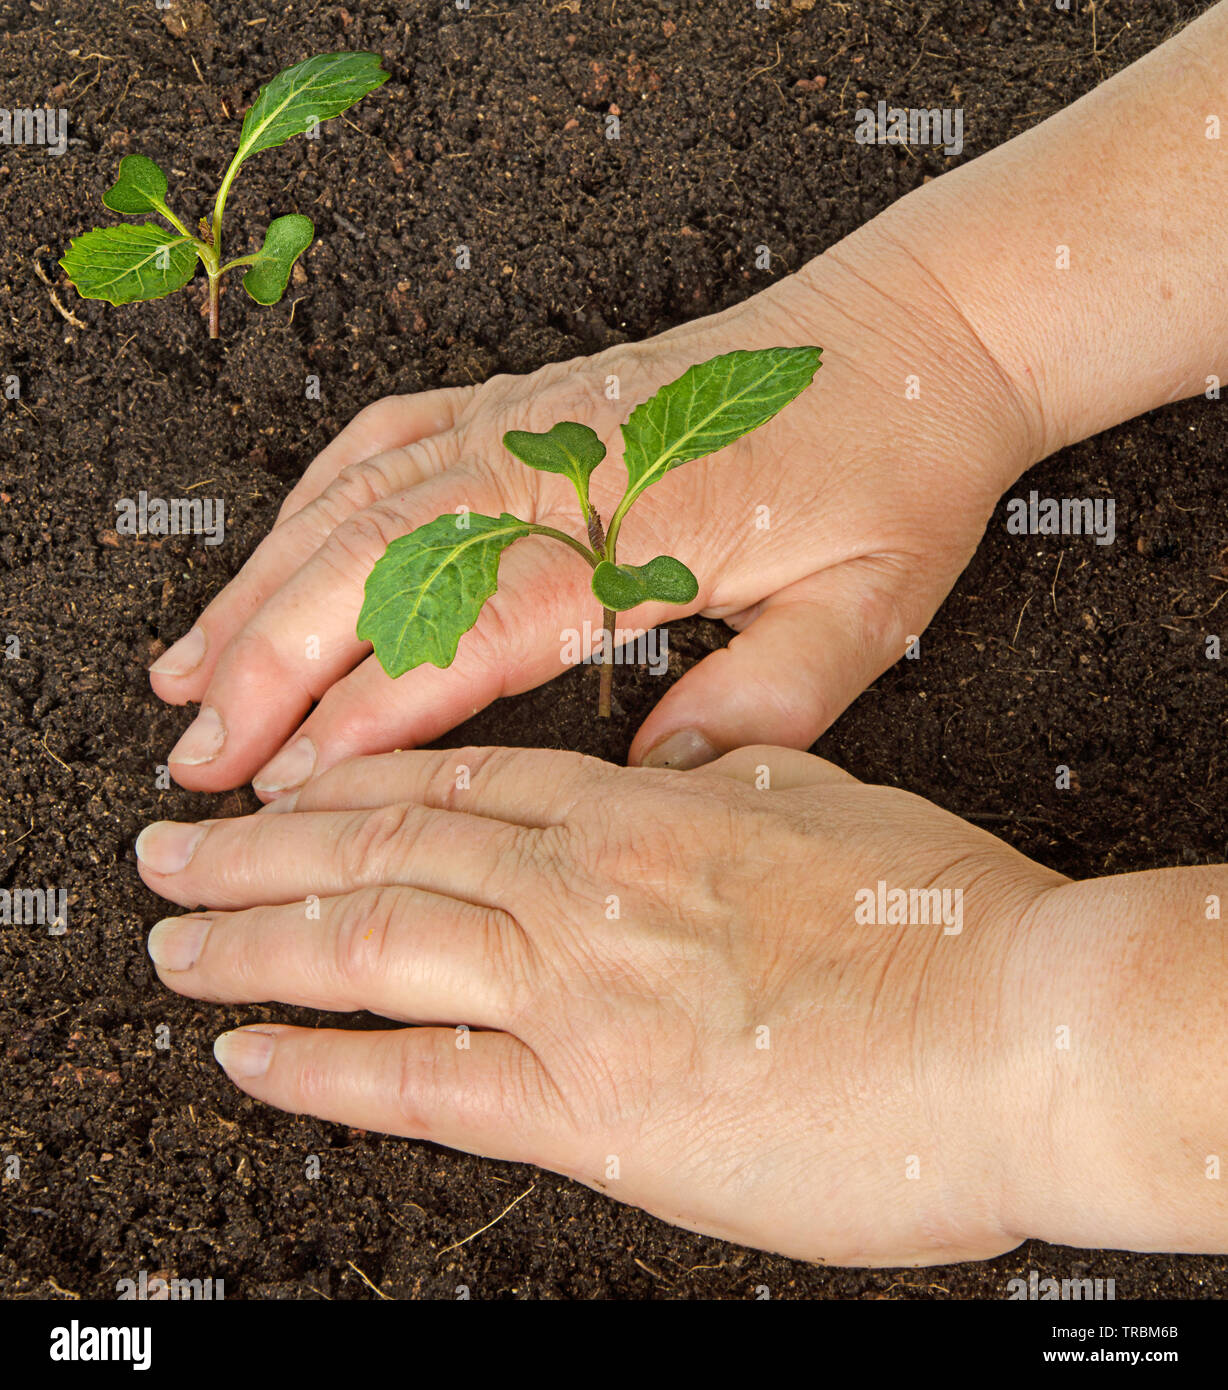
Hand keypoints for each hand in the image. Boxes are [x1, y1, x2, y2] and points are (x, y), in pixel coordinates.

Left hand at [137, 744, 1063, 1264]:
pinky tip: (254, 1050)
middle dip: (260, 853)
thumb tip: (685, 768)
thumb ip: (733, 784)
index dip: (351, 782)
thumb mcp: (828, 802)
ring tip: (176, 944)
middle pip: (382, 851)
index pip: (458, 782)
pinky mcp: (598, 1107)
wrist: (1025, 1024)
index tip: (285, 788)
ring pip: (371, 945)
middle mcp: (589, 886)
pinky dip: (322, 1063)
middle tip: (175, 852)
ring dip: (256, 943)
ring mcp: (580, 991)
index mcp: (646, 809)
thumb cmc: (944, 916)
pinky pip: (420, 1080)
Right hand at [149, 222, 1037, 797]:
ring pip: (355, 503)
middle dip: (266, 667)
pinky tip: (272, 553)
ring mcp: (535, 420)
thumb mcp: (870, 605)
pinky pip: (390, 439)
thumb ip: (769, 696)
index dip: (361, 718)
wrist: (917, 334)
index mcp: (639, 523)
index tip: (285, 787)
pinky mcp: (532, 399)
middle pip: (372, 563)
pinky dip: (312, 501)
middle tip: (197, 759)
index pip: (465, 630)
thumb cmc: (895, 467)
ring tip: (187, 674)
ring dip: (260, 592)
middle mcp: (561, 461)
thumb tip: (657, 778)